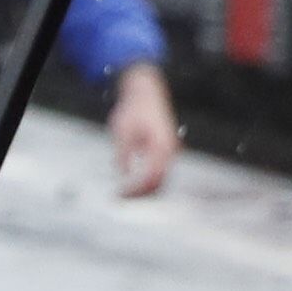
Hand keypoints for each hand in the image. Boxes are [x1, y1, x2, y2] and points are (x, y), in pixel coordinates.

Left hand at [108, 61, 181, 198]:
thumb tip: (123, 173)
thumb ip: (123, 153)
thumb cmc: (133, 109)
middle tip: (120, 198)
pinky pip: (160, 171)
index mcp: (161, 145)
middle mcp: (170, 149)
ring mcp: (171, 149)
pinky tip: (132, 186)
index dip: (137, 190)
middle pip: (160, 182)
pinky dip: (148, 181)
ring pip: (162, 178)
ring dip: (144, 189)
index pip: (152, 177)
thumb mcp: (122, 131)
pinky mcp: (167, 149)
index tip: (120, 195)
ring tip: (124, 194)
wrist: (146, 91)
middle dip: (141, 194)